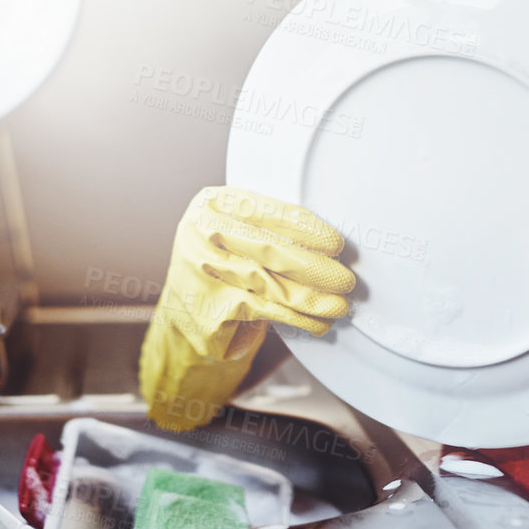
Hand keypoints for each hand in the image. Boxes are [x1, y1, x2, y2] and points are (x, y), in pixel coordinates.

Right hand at [140, 186, 354, 430]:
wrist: (184, 317)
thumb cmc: (222, 267)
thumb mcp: (235, 233)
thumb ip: (267, 226)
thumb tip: (329, 240)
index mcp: (210, 205)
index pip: (264, 213)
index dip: (305, 229)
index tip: (335, 244)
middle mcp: (201, 236)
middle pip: (270, 250)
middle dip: (314, 266)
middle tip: (344, 278)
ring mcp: (202, 274)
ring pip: (271, 284)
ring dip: (312, 297)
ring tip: (339, 304)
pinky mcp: (211, 309)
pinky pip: (265, 311)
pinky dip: (297, 318)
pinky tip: (318, 322)